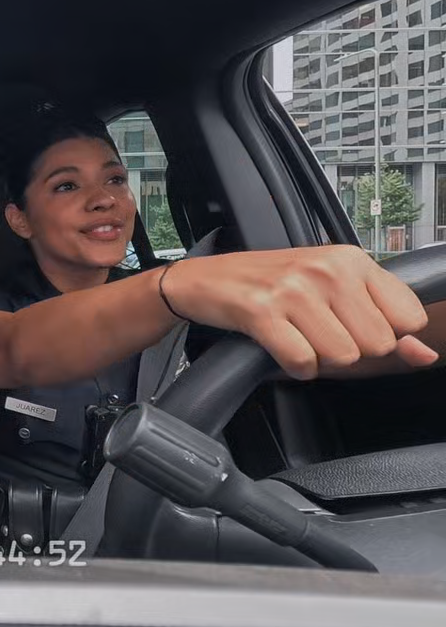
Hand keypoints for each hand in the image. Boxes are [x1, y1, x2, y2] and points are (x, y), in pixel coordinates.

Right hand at [161, 245, 437, 379]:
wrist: (203, 281)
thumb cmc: (269, 285)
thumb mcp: (333, 292)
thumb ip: (384, 323)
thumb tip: (425, 355)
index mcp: (351, 259)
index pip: (407, 317)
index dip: (383, 335)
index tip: (353, 326)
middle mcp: (326, 269)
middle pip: (377, 343)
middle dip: (349, 350)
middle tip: (317, 332)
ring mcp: (294, 289)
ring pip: (343, 356)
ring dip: (320, 360)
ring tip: (298, 338)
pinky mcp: (263, 311)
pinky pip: (304, 361)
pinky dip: (295, 368)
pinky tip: (281, 350)